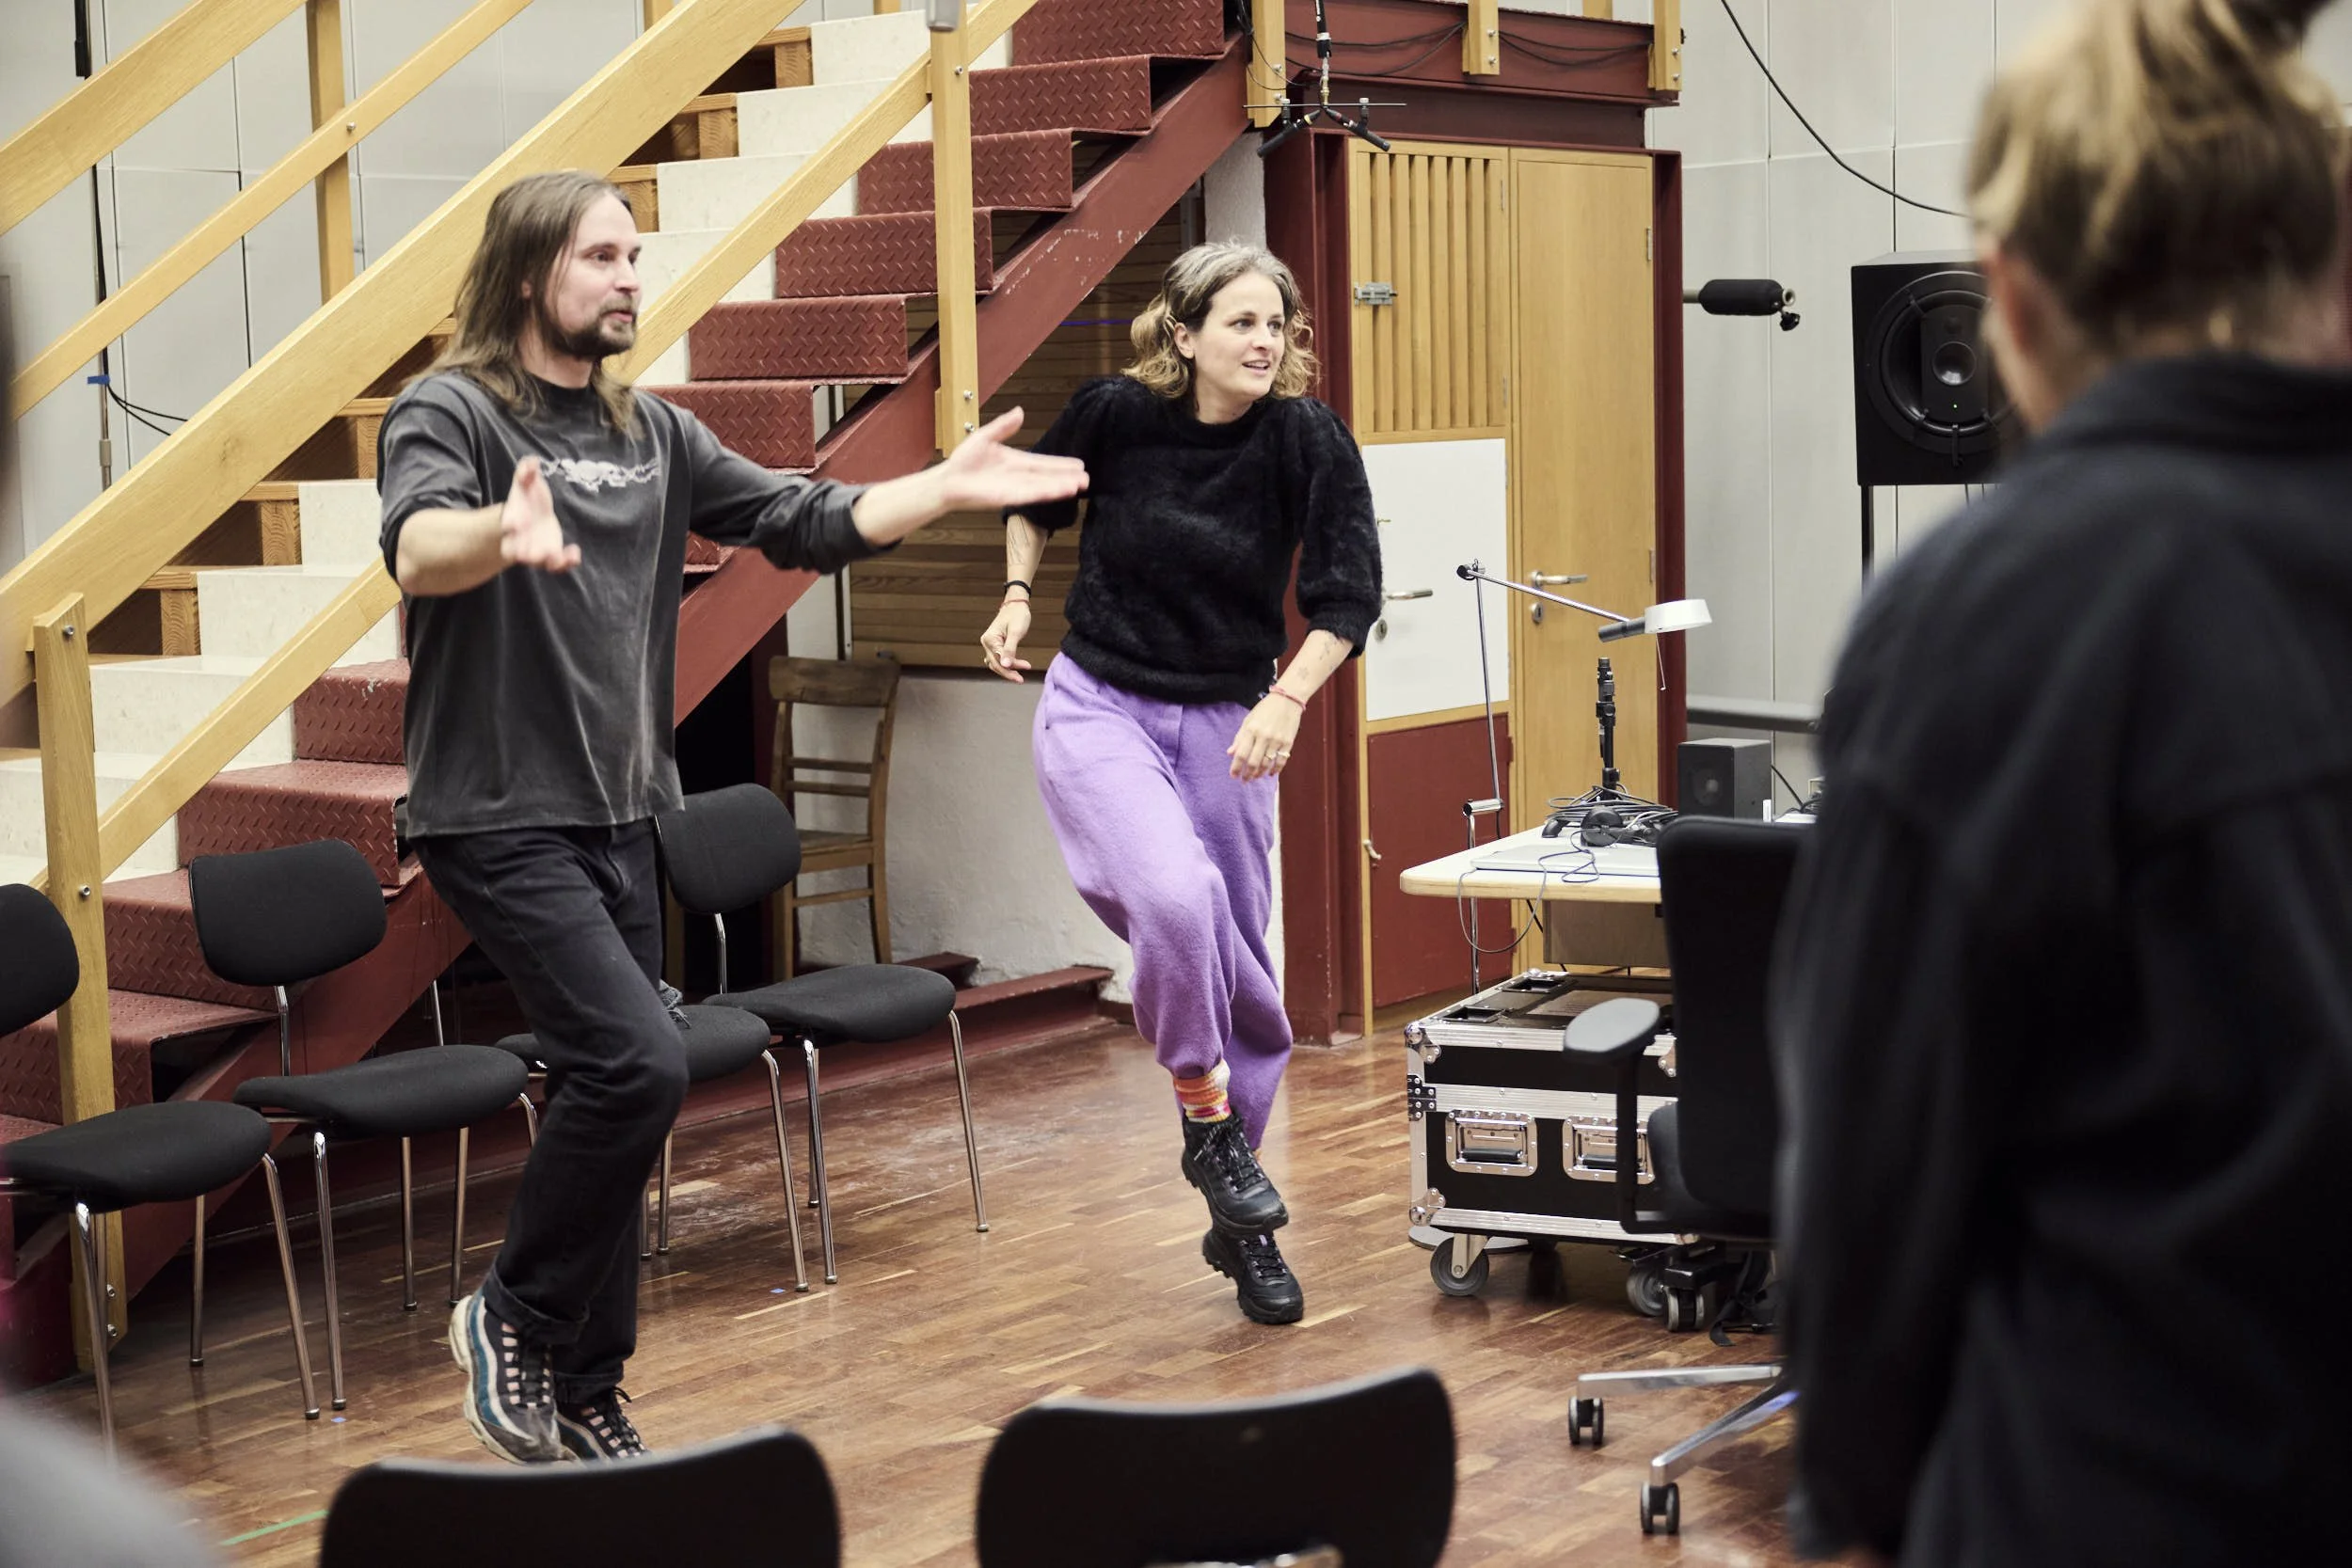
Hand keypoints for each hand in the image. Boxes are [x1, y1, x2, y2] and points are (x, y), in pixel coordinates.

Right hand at [499, 457, 579, 573]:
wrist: (532, 515)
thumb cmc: (526, 497)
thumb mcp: (524, 483)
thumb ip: (525, 473)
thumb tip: (531, 461)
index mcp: (511, 520)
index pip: (507, 524)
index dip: (510, 524)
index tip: (514, 525)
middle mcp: (520, 539)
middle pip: (517, 550)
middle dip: (523, 552)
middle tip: (529, 554)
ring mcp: (536, 549)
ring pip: (539, 561)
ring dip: (548, 560)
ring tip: (556, 556)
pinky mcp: (552, 554)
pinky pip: (558, 563)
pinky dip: (566, 562)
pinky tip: (574, 552)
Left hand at [934, 408, 1087, 511]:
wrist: (947, 481)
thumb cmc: (964, 461)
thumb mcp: (985, 437)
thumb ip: (1004, 426)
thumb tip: (1021, 411)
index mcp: (1015, 462)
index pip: (1043, 463)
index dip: (1060, 464)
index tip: (1079, 465)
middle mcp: (1018, 477)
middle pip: (1047, 477)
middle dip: (1066, 478)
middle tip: (1087, 479)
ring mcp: (1014, 488)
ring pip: (1043, 487)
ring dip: (1061, 487)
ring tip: (1080, 486)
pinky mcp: (1007, 497)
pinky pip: (1030, 494)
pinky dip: (1046, 492)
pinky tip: (1060, 491)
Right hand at [981, 598, 1032, 681]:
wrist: (1016, 605)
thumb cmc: (1017, 615)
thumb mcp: (1016, 632)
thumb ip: (1010, 649)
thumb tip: (1005, 665)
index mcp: (990, 639)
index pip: (998, 660)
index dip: (1011, 668)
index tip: (1026, 668)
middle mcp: (987, 643)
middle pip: (995, 664)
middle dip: (1009, 672)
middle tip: (1021, 679)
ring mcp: (990, 645)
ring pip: (996, 664)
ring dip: (1007, 671)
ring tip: (1020, 676)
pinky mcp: (995, 645)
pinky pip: (998, 659)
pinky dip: (1007, 665)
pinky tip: (1016, 668)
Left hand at [1228, 694, 1302, 780]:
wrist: (1288, 699)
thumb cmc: (1265, 710)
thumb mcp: (1248, 720)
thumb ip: (1239, 737)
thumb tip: (1230, 753)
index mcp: (1251, 730)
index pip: (1241, 754)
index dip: (1236, 767)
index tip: (1233, 775)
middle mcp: (1264, 736)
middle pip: (1254, 762)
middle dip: (1248, 775)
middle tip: (1244, 780)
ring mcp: (1277, 740)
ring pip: (1267, 764)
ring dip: (1260, 773)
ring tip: (1255, 777)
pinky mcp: (1288, 742)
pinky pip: (1281, 761)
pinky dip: (1275, 770)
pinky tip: (1270, 773)